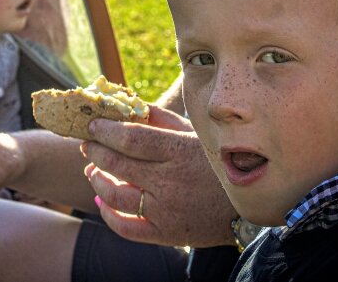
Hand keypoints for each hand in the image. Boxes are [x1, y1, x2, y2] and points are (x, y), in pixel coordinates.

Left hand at [83, 106, 236, 247]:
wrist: (250, 205)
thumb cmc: (220, 161)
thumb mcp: (197, 134)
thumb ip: (163, 119)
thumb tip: (132, 104)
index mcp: (178, 151)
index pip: (131, 138)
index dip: (106, 131)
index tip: (93, 126)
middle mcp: (170, 181)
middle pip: (118, 163)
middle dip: (95, 150)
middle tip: (87, 143)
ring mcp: (167, 210)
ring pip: (116, 195)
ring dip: (96, 179)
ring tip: (92, 169)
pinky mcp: (167, 232)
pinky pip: (126, 227)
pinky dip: (107, 215)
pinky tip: (101, 201)